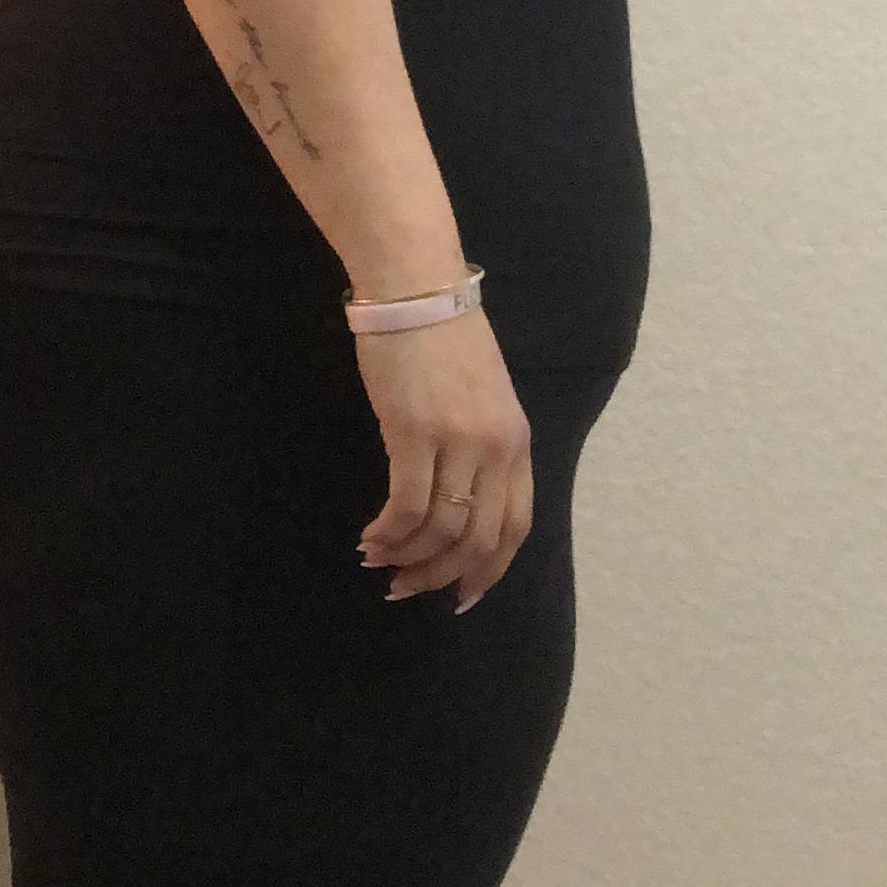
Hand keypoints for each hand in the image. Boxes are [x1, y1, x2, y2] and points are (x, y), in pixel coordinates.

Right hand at [352, 306, 532, 613]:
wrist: (417, 290)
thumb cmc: (445, 339)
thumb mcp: (485, 398)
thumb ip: (482, 448)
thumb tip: (459, 501)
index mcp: (517, 443)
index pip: (515, 528)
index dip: (488, 571)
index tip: (460, 597)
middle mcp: (496, 449)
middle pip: (477, 540)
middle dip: (441, 576)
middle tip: (407, 589)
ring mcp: (457, 442)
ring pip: (438, 530)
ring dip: (406, 557)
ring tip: (378, 561)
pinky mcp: (414, 434)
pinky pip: (406, 506)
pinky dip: (387, 532)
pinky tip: (369, 538)